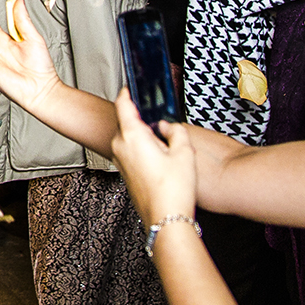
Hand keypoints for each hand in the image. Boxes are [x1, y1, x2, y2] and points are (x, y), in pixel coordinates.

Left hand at [110, 87, 198, 227]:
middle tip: (160, 120)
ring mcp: (119, 161)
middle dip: (142, 118)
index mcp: (132, 136)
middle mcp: (120, 146)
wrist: (165, 219)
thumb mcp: (185, 153)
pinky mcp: (124, 172)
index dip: (128, 92)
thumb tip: (169, 126)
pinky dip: (141, 149)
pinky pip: (130, 152)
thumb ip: (177, 132)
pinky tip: (160, 159)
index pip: (123, 104)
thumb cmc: (174, 189)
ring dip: (142, 136)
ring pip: (128, 138)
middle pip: (127, 122)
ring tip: (165, 145)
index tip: (132, 86)